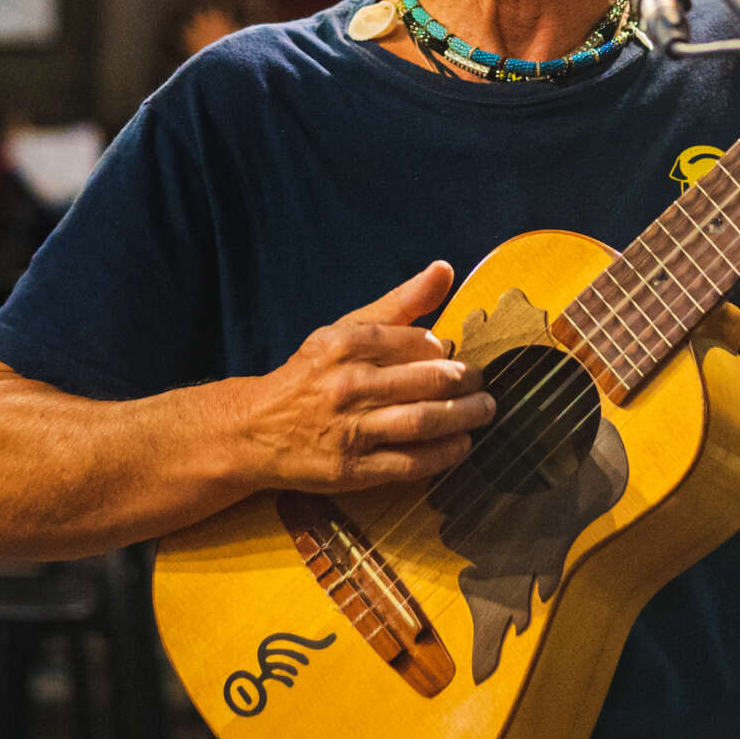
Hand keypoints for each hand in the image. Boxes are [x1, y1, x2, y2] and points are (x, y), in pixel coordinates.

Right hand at [237, 262, 493, 492]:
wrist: (255, 429)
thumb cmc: (312, 374)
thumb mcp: (346, 330)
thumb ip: (399, 303)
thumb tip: (444, 269)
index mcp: (347, 344)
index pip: (417, 341)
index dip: (443, 350)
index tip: (454, 357)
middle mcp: (349, 384)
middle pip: (428, 381)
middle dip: (466, 382)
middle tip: (482, 384)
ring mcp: (350, 429)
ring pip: (423, 421)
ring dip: (465, 417)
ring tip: (484, 411)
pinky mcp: (351, 469)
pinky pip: (409, 463)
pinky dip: (443, 454)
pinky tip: (460, 444)